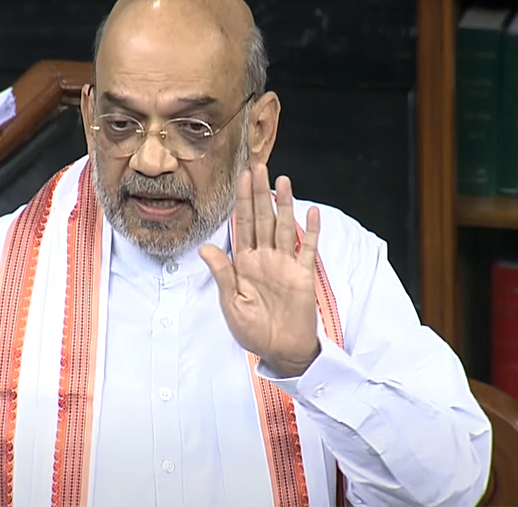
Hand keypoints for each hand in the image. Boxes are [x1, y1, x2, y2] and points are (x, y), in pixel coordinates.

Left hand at [200, 163, 320, 377]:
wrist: (280, 351)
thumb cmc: (253, 331)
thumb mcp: (231, 303)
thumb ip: (221, 273)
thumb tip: (204, 247)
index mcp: (245, 263)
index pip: (243, 225)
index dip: (242, 201)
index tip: (240, 178)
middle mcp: (265, 258)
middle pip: (263, 218)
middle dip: (260, 193)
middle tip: (259, 166)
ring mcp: (285, 265)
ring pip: (284, 227)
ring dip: (284, 204)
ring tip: (284, 181)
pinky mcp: (303, 275)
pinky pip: (307, 249)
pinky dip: (311, 230)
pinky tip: (312, 211)